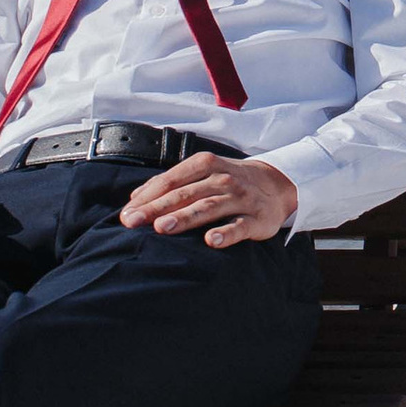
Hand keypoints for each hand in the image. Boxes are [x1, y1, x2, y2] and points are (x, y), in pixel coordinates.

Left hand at [120, 152, 299, 247]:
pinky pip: (240, 227)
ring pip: (209, 207)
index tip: (127, 214)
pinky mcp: (257, 219)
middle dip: (157, 208)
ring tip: (162, 228)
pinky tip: (211, 241)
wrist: (278, 184)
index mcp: (206, 165)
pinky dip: (226, 234)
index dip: (148, 197)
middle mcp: (223, 179)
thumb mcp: (203, 172)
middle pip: (185, 194)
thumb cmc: (230, 180)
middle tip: (133, 222)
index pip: (171, 180)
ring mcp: (241, 198)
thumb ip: (171, 183)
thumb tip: (135, 199)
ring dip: (184, 217)